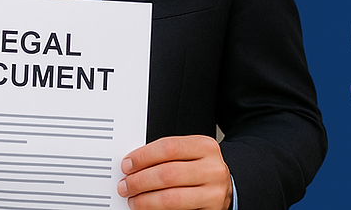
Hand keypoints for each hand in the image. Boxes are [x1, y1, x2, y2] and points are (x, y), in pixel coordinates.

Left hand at [118, 135, 232, 209]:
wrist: (226, 187)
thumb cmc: (201, 169)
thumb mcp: (191, 154)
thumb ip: (167, 155)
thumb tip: (133, 164)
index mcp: (205, 147)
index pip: (169, 147)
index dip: (143, 156)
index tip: (127, 164)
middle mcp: (212, 169)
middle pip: (168, 174)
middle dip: (140, 181)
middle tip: (125, 185)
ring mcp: (213, 193)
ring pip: (171, 198)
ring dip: (145, 201)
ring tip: (133, 200)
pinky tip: (148, 209)